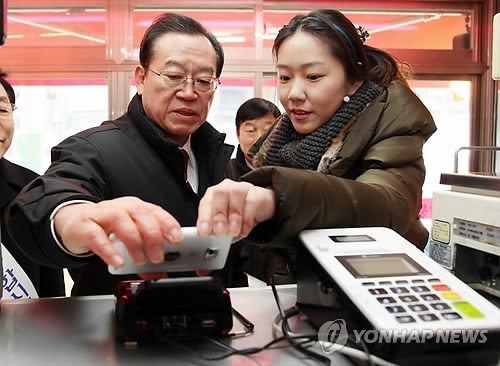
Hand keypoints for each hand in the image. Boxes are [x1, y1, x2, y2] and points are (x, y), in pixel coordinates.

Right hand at [53, 196, 183, 268]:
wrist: (72, 222)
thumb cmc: (105, 229)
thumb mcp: (127, 239)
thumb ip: (144, 253)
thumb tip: (159, 272)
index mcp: (135, 208)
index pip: (155, 211)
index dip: (168, 224)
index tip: (177, 239)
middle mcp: (120, 207)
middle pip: (139, 214)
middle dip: (152, 235)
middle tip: (158, 256)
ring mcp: (100, 214)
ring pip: (119, 220)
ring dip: (133, 241)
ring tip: (140, 260)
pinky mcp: (82, 225)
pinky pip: (96, 235)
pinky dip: (109, 250)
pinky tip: (118, 262)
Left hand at [197, 179, 275, 238]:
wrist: (260, 207)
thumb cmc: (238, 215)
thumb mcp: (226, 225)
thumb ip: (218, 229)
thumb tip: (213, 239)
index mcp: (213, 195)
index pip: (205, 203)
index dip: (204, 218)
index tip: (204, 232)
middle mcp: (226, 188)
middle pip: (219, 194)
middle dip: (219, 215)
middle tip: (220, 232)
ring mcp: (242, 188)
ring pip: (236, 194)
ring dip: (234, 215)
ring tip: (233, 231)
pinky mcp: (257, 193)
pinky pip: (251, 202)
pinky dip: (247, 218)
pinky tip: (245, 230)